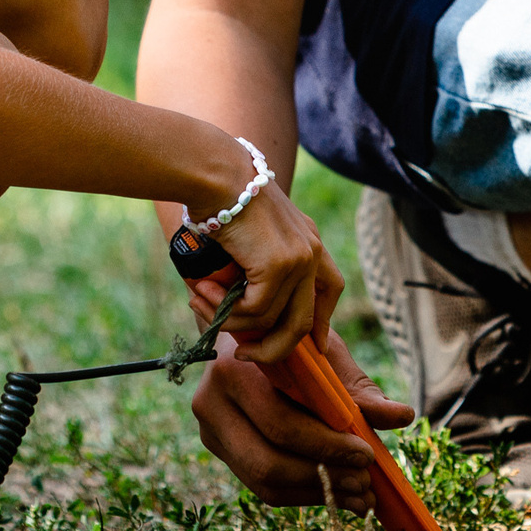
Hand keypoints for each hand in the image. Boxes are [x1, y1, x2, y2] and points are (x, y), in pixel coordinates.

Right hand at [185, 181, 341, 364]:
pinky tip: (203, 294)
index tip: (315, 345)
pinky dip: (226, 311)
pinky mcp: (279, 266)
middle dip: (276, 348)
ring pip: (271, 320)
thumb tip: (240, 320)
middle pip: (307, 320)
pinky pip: (254, 311)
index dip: (323, 322)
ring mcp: (299, 258)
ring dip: (231, 321)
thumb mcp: (246, 240)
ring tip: (199, 302)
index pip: (331, 287)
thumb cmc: (218, 202)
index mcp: (307, 238)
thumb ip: (251, 276)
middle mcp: (311, 249)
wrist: (215, 175)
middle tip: (246, 355)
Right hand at [189, 331, 415, 512]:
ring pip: (263, 483)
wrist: (248, 341)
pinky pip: (262, 487)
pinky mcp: (221, 453)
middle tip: (365, 482)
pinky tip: (338, 493)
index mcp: (233, 369)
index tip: (367, 454)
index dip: (326, 445)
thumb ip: (360, 390)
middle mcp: (211, 404)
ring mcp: (211, 433)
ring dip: (317, 494)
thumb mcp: (326, 356)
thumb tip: (402, 416)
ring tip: (360, 495)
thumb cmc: (292, 346)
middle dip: (323, 477)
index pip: (280, 423)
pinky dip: (304, 495)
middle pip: (267, 462)